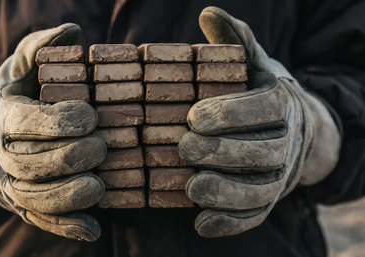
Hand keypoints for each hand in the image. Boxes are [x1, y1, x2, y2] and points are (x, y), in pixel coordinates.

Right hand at [0, 24, 106, 240]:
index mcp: (1, 119)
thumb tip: (72, 30)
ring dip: (67, 196)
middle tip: (101, 146)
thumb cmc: (11, 97)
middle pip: (28, 164)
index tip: (90, 115)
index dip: (58, 122)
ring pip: (32, 198)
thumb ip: (39, 48)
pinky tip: (92, 229)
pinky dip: (65, 227)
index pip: (24, 124)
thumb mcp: (18, 68)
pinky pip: (39, 219)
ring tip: (98, 186)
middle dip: (69, 157)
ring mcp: (8, 184)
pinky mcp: (20, 204)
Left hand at [178, 7, 340, 236]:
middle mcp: (287, 141)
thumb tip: (210, 13)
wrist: (292, 130)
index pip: (265, 108)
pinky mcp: (269, 199)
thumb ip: (235, 42)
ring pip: (261, 189)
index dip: (232, 113)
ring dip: (227, 192)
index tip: (193, 117)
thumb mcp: (253, 64)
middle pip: (263, 151)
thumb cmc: (260, 94)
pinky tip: (201, 223)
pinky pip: (255, 215)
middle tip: (184, 148)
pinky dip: (230, 222)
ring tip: (192, 187)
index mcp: (281, 104)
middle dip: (223, 152)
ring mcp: (280, 174)